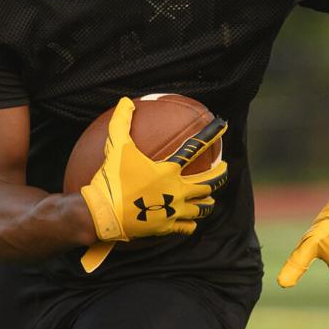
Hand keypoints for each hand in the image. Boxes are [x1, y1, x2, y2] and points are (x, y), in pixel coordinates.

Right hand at [78, 97, 227, 271]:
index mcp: (168, 171)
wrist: (103, 214)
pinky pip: (187, 227)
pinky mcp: (167, 228)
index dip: (210, 135)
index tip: (223, 126)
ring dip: (208, 202)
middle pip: (208, 184)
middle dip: (220, 174)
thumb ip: (121, 123)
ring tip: (211, 200)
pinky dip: (190, 223)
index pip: (194, 148)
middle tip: (225, 168)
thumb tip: (125, 100)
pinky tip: (191, 222)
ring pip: (201, 208)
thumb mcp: (115, 147)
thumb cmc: (111, 179)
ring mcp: (174, 212)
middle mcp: (177, 191)